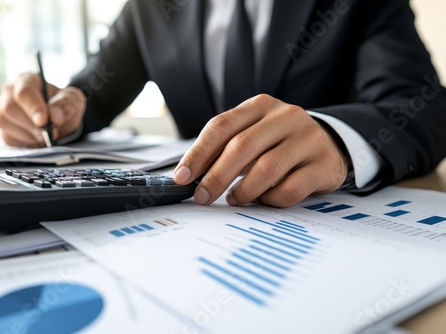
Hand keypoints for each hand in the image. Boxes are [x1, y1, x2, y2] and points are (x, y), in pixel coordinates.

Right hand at [0, 73, 85, 146]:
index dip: (33, 108)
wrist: (61, 122)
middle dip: (30, 125)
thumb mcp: (73, 101)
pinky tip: (36, 139)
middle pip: (9, 108)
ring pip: (3, 122)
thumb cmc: (64, 106)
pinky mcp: (3, 126)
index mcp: (28, 80)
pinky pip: (6, 136)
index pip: (24, 92)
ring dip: (27, 134)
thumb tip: (55, 115)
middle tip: (48, 134)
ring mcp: (2, 108)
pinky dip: (23, 142)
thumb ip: (66, 104)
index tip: (43, 121)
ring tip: (44, 136)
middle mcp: (10, 92)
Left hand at [173, 94, 348, 207]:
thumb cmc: (278, 143)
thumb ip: (224, 147)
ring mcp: (308, 138)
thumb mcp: (252, 133)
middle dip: (216, 177)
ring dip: (243, 191)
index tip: (183, 177)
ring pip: (266, 170)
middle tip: (202, 197)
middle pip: (242, 147)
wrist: (328, 146)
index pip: (221, 126)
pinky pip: (290, 189)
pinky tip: (263, 199)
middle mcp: (286, 116)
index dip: (198, 154)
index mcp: (261, 105)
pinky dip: (270, 200)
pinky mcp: (324, 164)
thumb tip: (189, 174)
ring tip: (233, 199)